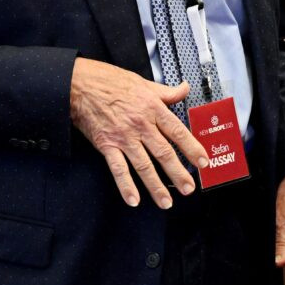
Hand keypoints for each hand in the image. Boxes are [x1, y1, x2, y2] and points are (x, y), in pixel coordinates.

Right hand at [68, 58, 207, 207]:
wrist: (81, 84)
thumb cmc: (110, 82)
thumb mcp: (144, 83)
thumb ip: (166, 92)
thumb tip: (185, 89)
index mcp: (153, 109)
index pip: (178, 132)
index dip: (192, 148)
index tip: (204, 162)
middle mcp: (141, 125)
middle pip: (164, 153)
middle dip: (179, 173)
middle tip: (189, 188)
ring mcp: (124, 137)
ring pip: (144, 165)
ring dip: (156, 186)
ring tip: (166, 202)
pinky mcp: (106, 145)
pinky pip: (118, 169)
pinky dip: (126, 185)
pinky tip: (133, 199)